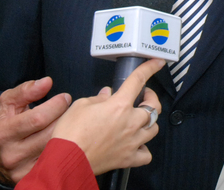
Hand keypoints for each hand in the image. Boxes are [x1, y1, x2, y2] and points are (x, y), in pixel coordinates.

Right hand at [0, 77, 70, 183]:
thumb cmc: (7, 124)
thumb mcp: (9, 104)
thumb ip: (26, 90)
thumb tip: (46, 82)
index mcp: (4, 133)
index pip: (38, 118)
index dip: (56, 105)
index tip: (65, 97)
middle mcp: (12, 154)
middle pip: (50, 134)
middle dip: (66, 119)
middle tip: (73, 110)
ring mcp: (23, 170)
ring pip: (57, 149)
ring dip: (70, 134)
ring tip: (72, 123)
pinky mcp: (33, 178)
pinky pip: (57, 162)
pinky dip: (67, 150)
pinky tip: (70, 141)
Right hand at [53, 58, 164, 174]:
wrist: (66, 160)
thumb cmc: (70, 134)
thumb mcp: (80, 106)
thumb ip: (98, 98)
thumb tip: (106, 94)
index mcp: (119, 105)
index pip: (138, 80)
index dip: (150, 68)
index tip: (157, 63)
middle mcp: (130, 122)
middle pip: (154, 106)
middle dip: (150, 98)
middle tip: (142, 97)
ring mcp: (132, 141)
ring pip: (154, 129)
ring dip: (149, 122)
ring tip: (139, 121)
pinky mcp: (128, 158)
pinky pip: (146, 154)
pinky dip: (144, 149)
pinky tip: (137, 145)